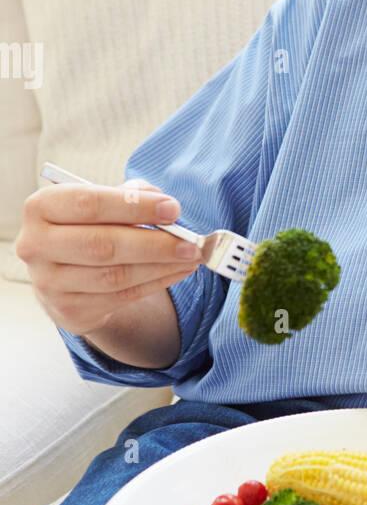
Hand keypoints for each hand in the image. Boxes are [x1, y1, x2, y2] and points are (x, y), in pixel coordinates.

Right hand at [14, 178, 201, 335]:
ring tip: (191, 256)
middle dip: (153, 242)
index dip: (134, 205)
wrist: (64, 275)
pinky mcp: (69, 310)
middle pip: (102, 245)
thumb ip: (129, 195)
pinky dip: (156, 283)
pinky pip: (122, 297)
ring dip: (160, 266)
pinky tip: (178, 271)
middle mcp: (36, 245)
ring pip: (115, 275)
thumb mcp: (100, 203)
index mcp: (41, 208)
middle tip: (189, 241)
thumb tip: (164, 203)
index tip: (172, 208)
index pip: (89, 203)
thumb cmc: (86, 227)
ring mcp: (49, 283)